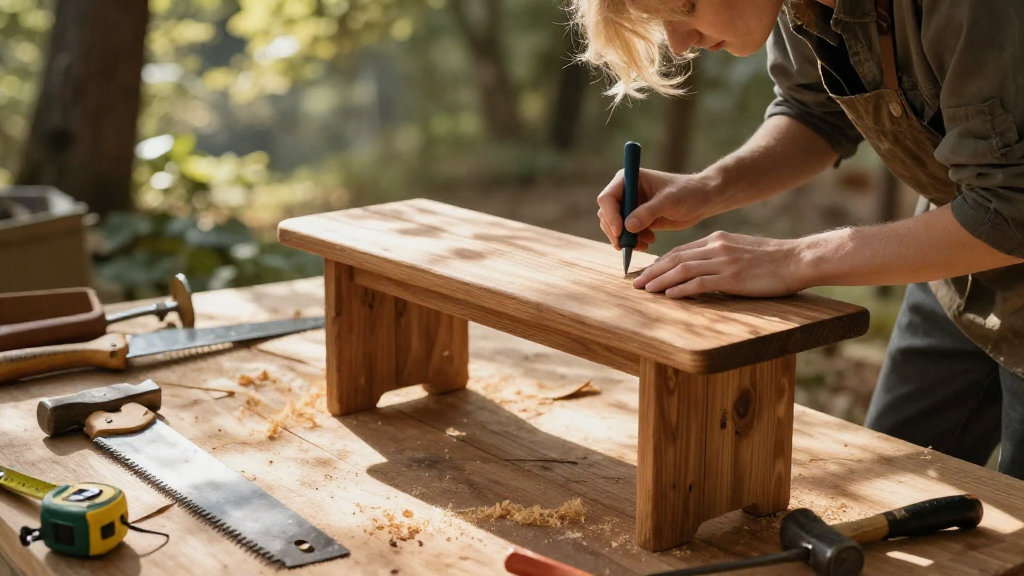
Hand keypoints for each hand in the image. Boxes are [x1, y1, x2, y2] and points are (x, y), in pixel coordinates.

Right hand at [596, 168, 714, 250]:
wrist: (701, 200)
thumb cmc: (687, 192)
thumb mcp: (668, 201)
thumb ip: (648, 212)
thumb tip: (627, 227)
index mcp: (629, 179)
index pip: (607, 198)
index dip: (610, 216)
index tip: (620, 232)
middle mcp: (625, 191)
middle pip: (606, 214)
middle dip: (616, 232)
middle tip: (629, 245)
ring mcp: (630, 206)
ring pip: (614, 227)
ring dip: (625, 239)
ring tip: (644, 244)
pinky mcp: (637, 219)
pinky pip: (626, 234)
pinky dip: (633, 241)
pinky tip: (648, 242)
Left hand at [633, 231, 809, 297]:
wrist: (797, 259)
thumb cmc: (772, 260)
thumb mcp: (740, 252)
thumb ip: (719, 258)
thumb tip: (702, 272)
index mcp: (717, 240)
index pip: (680, 251)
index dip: (659, 263)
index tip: (645, 273)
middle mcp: (716, 247)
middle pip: (675, 258)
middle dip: (653, 272)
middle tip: (636, 284)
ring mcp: (723, 262)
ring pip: (683, 270)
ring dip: (661, 281)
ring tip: (646, 291)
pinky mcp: (732, 277)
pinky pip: (700, 283)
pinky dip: (682, 289)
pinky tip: (669, 296)